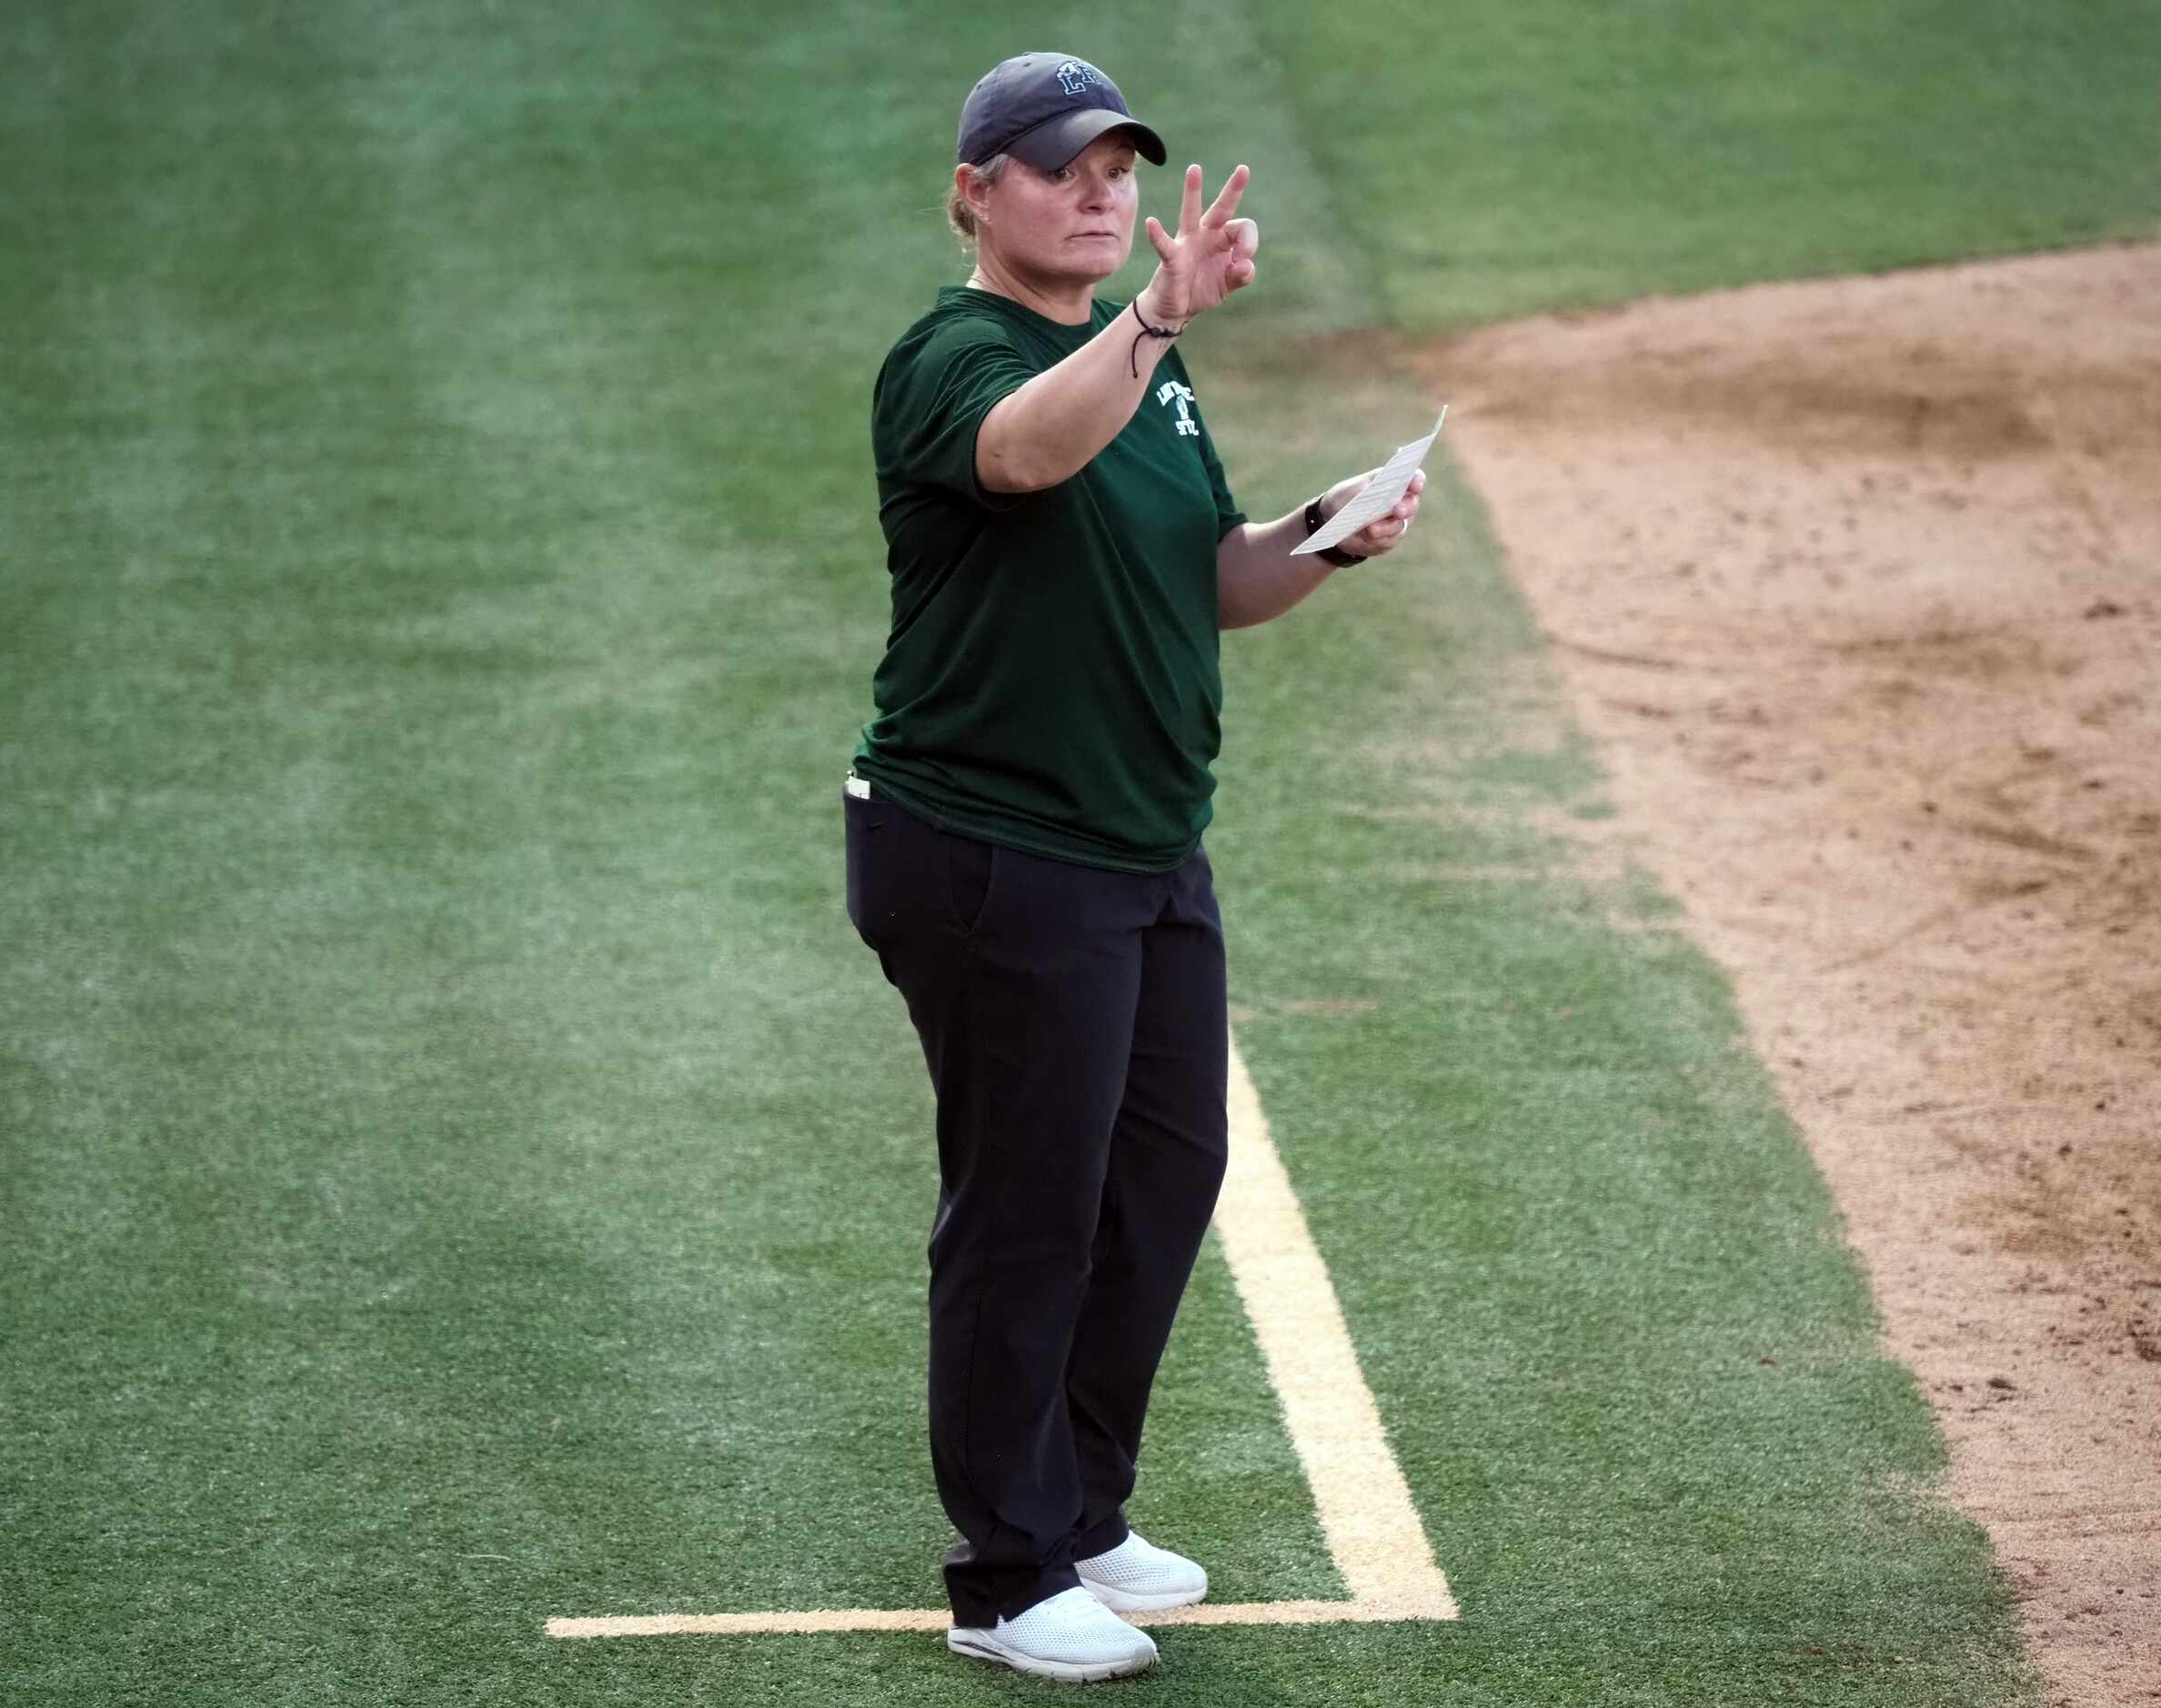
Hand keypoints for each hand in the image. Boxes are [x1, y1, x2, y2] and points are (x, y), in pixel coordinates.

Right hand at [1137, 164, 1258, 324]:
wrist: (1175, 309)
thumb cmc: (1202, 290)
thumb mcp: (1228, 285)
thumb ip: (1242, 276)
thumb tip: (1245, 264)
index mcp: (1223, 239)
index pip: (1243, 228)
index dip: (1249, 244)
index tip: (1242, 264)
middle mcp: (1206, 235)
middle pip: (1222, 209)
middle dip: (1233, 190)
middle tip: (1244, 169)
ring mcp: (1187, 243)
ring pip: (1191, 214)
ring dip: (1193, 192)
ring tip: (1195, 169)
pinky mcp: (1171, 258)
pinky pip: (1164, 244)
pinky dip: (1157, 234)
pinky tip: (1152, 223)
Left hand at [1319, 466, 1426, 558]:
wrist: (1334, 521)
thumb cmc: (1347, 497)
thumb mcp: (1352, 489)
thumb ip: (1367, 491)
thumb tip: (1376, 501)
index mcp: (1396, 483)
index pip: (1414, 479)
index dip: (1417, 481)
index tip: (1415, 486)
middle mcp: (1401, 503)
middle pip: (1412, 505)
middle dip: (1405, 508)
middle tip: (1398, 510)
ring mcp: (1397, 523)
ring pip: (1398, 527)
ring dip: (1385, 528)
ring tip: (1371, 529)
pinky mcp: (1388, 540)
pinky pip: (1387, 542)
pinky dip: (1376, 540)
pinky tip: (1367, 538)